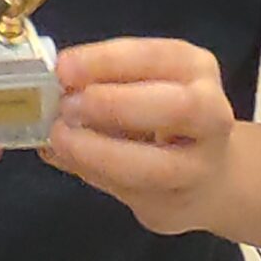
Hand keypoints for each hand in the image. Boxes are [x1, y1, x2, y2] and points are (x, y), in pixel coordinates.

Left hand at [43, 39, 237, 237]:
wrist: (209, 175)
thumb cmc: (161, 117)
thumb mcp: (141, 84)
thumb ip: (101, 82)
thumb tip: (49, 86)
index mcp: (195, 68)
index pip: (158, 56)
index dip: (108, 62)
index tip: (63, 68)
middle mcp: (212, 113)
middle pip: (177, 108)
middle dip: (115, 105)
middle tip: (67, 106)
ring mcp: (201, 166)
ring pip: (158, 165)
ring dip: (100, 152)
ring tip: (61, 138)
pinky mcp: (178, 203)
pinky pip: (134, 191)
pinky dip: (96, 173)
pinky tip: (71, 159)